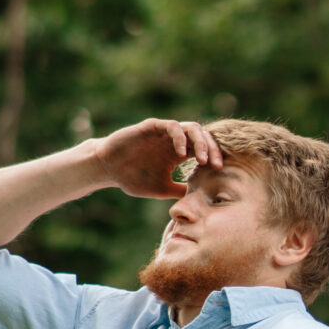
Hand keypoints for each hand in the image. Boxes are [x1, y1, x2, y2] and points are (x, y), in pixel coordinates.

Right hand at [93, 119, 224, 199]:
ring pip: (192, 128)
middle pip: (204, 138)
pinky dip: (180, 137)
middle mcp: (175, 140)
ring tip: (203, 159)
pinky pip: (172, 126)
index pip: (205, 151)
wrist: (108, 169)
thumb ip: (181, 190)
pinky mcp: (152, 126)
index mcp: (180, 153)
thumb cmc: (133, 178)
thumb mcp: (163, 188)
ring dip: (201, 142)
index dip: (215, 158)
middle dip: (213, 150)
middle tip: (216, 166)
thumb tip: (202, 202)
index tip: (220, 172)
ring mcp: (164, 132)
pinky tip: (182, 153)